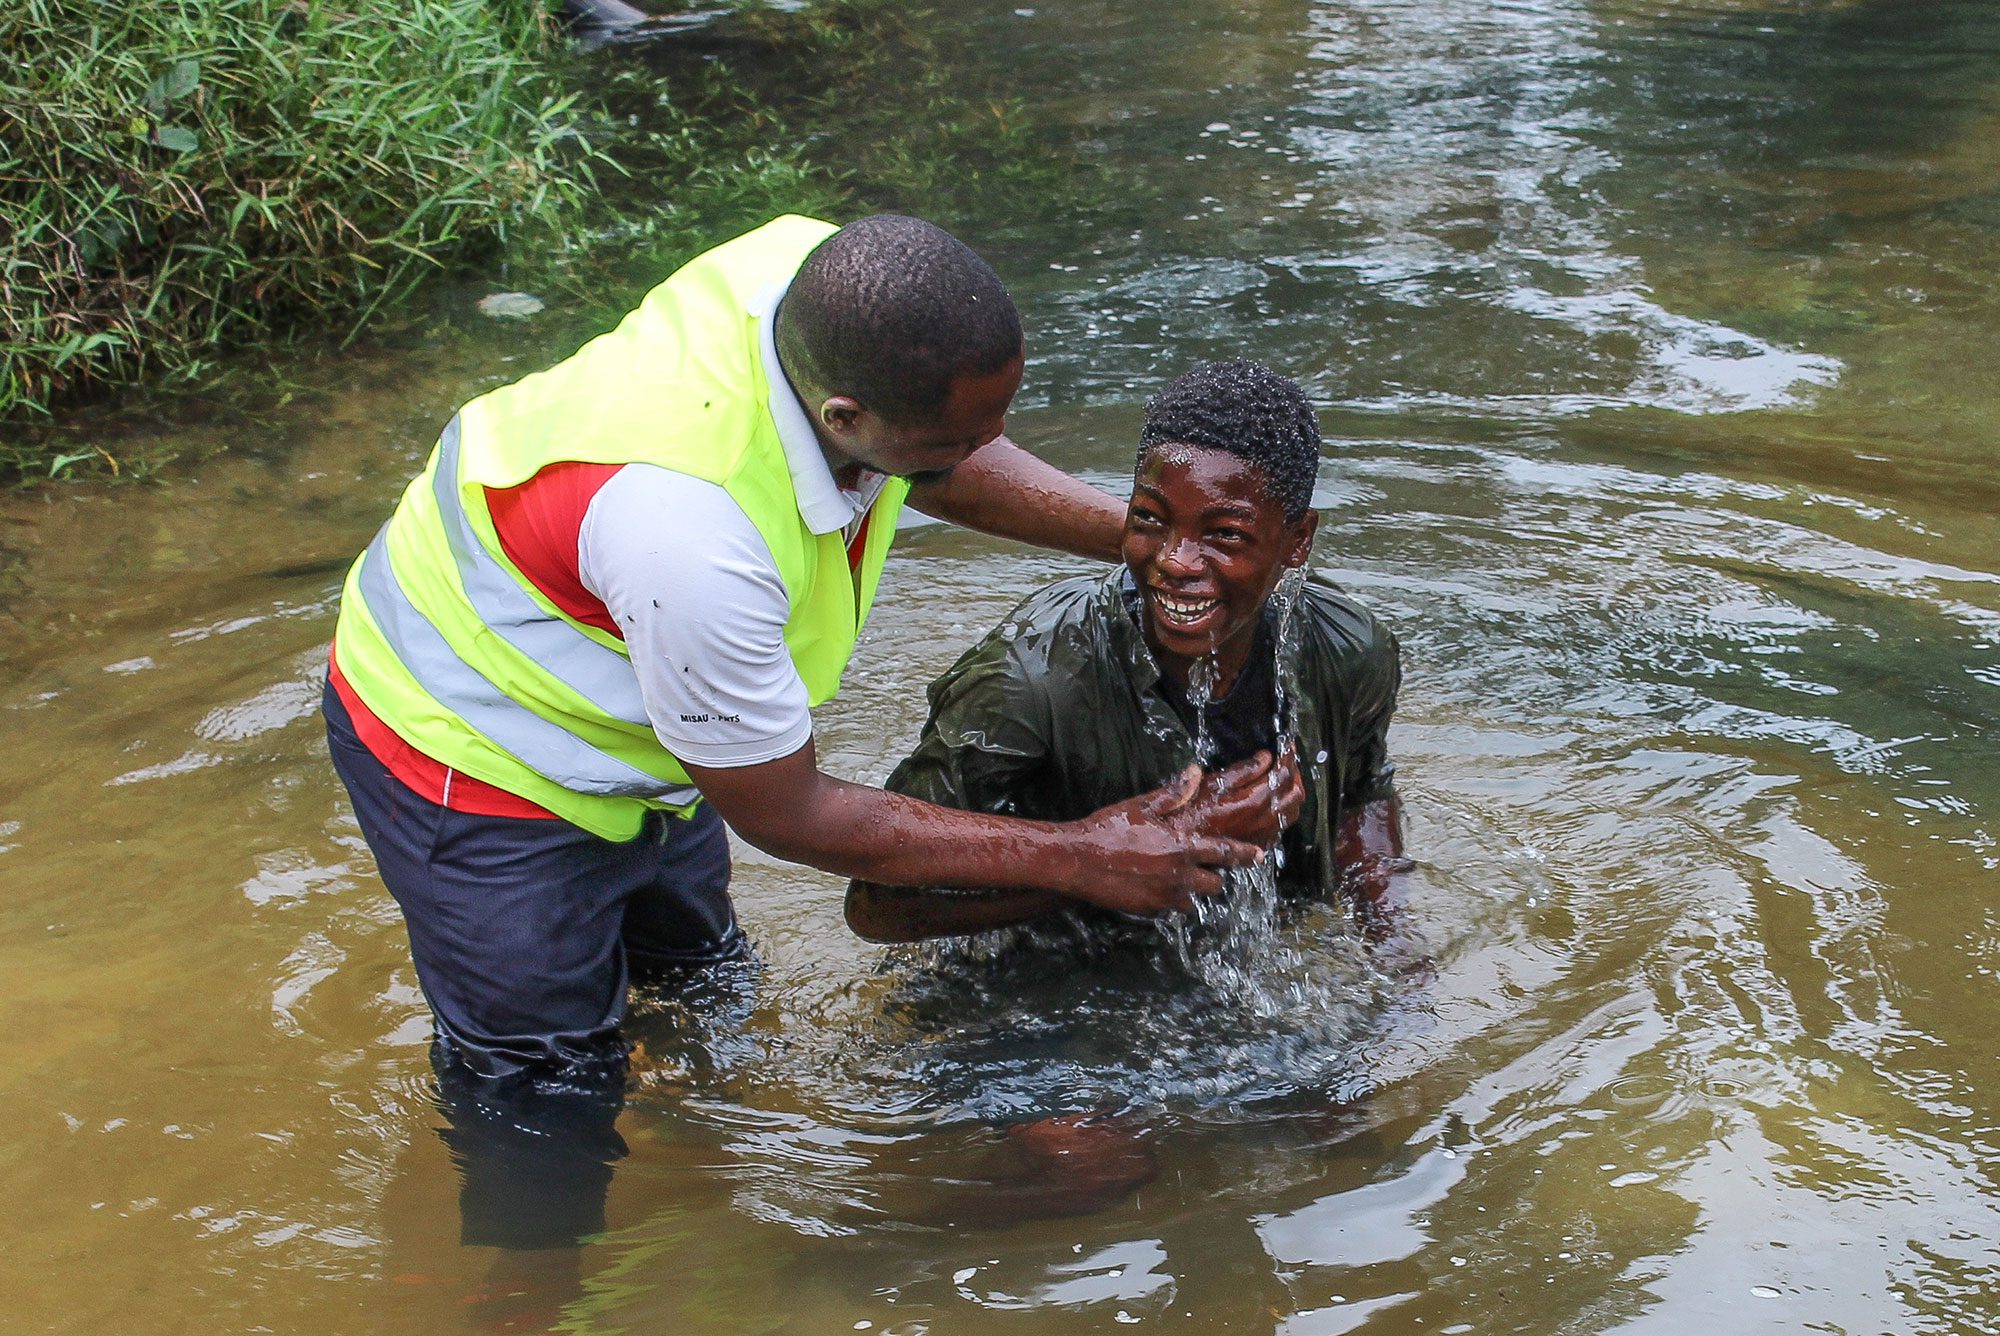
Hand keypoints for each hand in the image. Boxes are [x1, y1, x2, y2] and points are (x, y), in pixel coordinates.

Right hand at [1064, 766, 1263, 916]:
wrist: (1077, 859)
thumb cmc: (1109, 827)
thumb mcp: (1142, 804)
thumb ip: (1174, 793)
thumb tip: (1195, 772)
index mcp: (1183, 846)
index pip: (1226, 852)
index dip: (1245, 854)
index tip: (1259, 856)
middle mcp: (1179, 875)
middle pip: (1215, 884)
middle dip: (1213, 877)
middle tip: (1202, 869)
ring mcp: (1164, 896)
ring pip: (1193, 901)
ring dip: (1190, 892)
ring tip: (1174, 880)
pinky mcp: (1149, 910)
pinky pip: (1169, 910)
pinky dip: (1167, 901)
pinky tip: (1153, 888)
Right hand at [1191, 747, 1304, 850]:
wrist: (1180, 844)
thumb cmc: (1191, 813)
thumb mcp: (1212, 784)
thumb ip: (1243, 770)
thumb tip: (1265, 758)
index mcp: (1253, 801)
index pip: (1283, 774)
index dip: (1288, 756)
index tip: (1287, 746)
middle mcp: (1264, 820)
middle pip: (1295, 793)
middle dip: (1294, 774)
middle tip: (1286, 761)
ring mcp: (1263, 834)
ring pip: (1292, 812)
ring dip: (1291, 793)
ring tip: (1282, 780)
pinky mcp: (1258, 844)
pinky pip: (1282, 826)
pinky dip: (1284, 811)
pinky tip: (1272, 804)